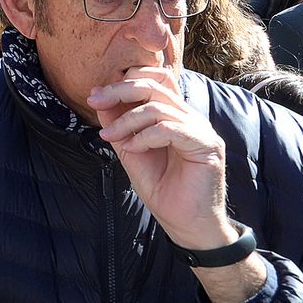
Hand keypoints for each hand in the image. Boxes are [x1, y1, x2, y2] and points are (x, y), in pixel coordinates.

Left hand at [89, 66, 232, 249]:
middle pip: (155, 84)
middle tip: (94, 100)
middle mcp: (189, 117)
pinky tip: (133, 149)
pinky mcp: (207, 146)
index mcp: (174, 114)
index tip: (96, 95)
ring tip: (111, 138)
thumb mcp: (131, 150)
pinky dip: (145, 136)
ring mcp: (201, 130)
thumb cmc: (161, 188)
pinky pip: (170, 129)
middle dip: (119, 89)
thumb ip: (118, 124)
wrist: (185, 224)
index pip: (156, 78)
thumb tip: (98, 97)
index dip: (125, 80)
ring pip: (159, 106)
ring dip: (126, 120)